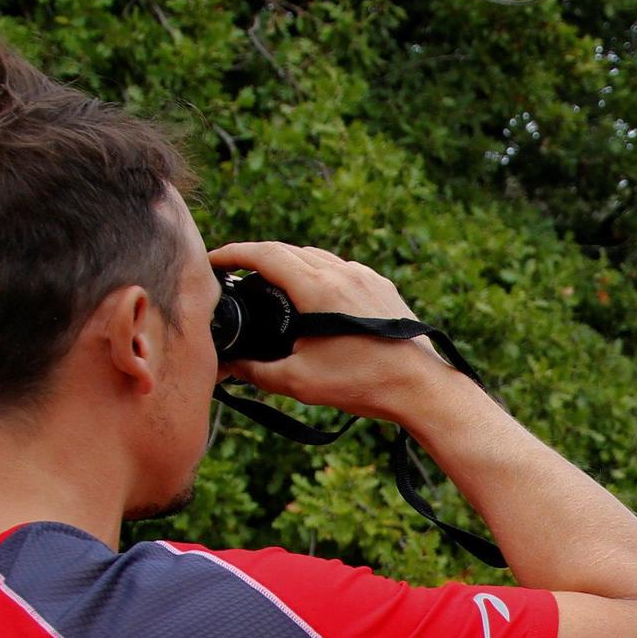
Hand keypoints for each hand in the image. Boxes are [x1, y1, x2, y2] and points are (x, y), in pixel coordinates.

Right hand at [206, 240, 449, 422]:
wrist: (422, 387)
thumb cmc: (364, 384)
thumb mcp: (300, 382)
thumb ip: (257, 372)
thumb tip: (228, 368)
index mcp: (318, 288)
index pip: (265, 254)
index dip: (233, 253)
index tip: (214, 261)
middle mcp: (342, 272)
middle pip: (287, 250)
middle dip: (256, 257)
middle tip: (236, 273)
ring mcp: (365, 276)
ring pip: (315, 257)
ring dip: (288, 263)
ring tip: (269, 282)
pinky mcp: (381, 286)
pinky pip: (340, 268)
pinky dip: (317, 273)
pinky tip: (311, 295)